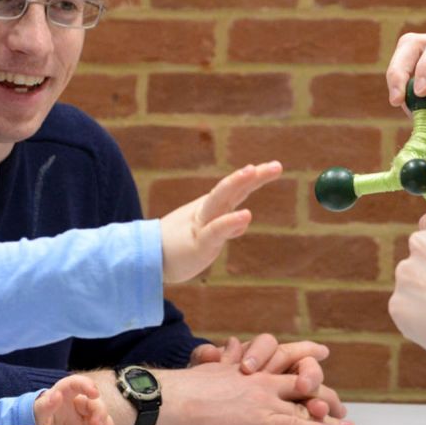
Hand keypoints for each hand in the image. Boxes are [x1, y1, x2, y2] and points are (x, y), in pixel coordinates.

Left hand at [33, 373, 112, 424]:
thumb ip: (46, 405)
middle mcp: (79, 404)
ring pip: (103, 420)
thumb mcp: (39, 413)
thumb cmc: (41, 418)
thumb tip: (55, 396)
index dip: (87, 386)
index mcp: (66, 394)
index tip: (95, 393)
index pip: (77, 383)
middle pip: (95, 404)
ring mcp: (85, 419)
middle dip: (100, 414)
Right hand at [158, 361, 353, 424]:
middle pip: (306, 381)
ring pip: (306, 404)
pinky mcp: (260, 419)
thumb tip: (234, 343)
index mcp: (254, 365)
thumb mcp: (213, 363)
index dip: (308, 353)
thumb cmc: (188, 384)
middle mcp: (265, 377)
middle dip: (325, 394)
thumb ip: (229, 356)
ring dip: (328, 416)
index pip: (288, 353)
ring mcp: (265, 398)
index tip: (323, 352)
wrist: (174, 397)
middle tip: (340, 406)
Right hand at [161, 162, 282, 283]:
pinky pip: (215, 230)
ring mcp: (202, 224)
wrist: (149, 259)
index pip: (236, 189)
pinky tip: (245, 215)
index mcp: (211, 208)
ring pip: (219, 199)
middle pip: (231, 188)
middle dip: (252, 176)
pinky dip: (229, 222)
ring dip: (235, 183)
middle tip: (276, 166)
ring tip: (253, 172)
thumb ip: (227, 226)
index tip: (274, 166)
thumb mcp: (208, 234)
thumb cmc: (179, 245)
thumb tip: (243, 220)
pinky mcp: (199, 243)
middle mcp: (207, 211)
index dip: (254, 177)